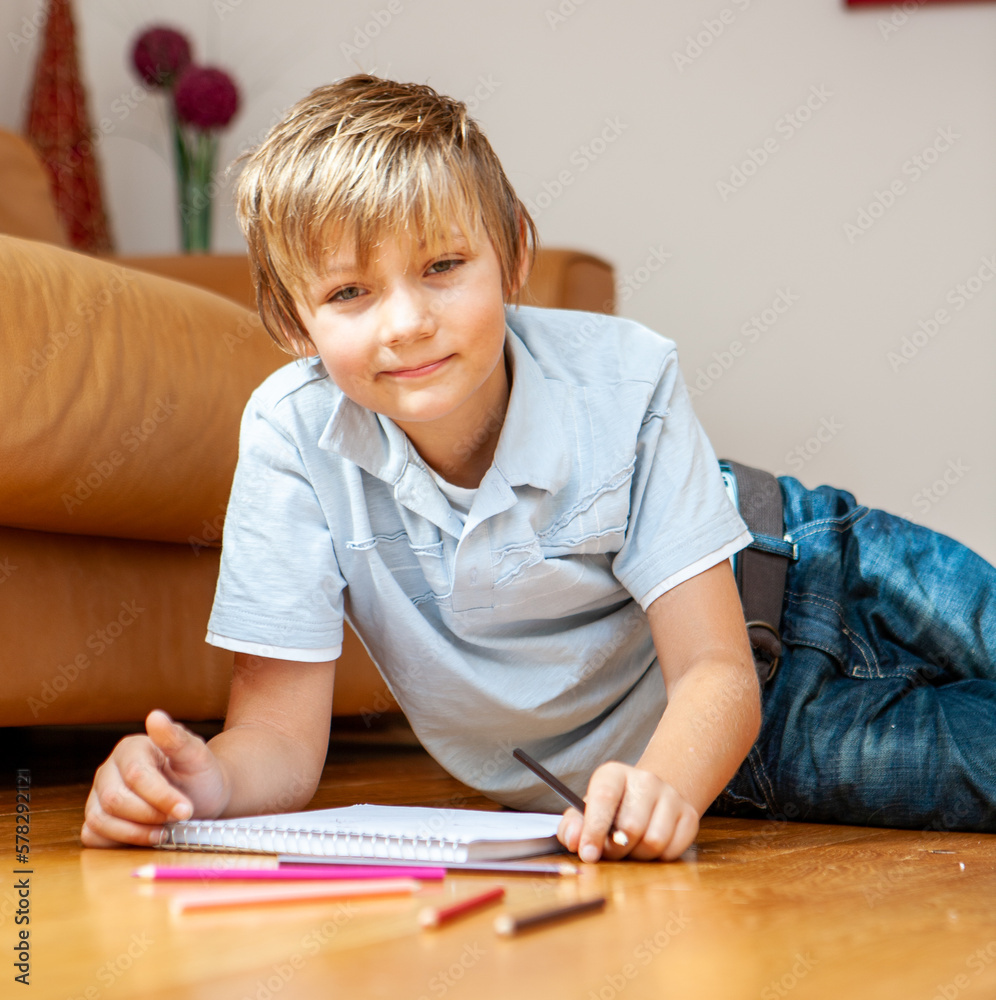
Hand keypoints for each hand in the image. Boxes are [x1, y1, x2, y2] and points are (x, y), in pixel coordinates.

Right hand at [81, 710, 228, 847]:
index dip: (161, 797)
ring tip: (164, 831)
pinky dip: (119, 841)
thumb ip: (176, 739)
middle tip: (177, 818)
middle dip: (150, 815)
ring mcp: (98, 795)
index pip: (136, 776)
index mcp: (130, 748)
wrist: (201, 796)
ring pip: (100, 820)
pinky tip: (146, 835)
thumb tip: (155, 716)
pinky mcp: (96, 818)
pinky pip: (93, 836)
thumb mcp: (197, 757)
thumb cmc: (199, 775)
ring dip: (135, 833)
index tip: (186, 810)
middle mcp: (109, 770)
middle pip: (114, 800)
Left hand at [556, 762, 698, 862]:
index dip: (594, 830)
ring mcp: (670, 796)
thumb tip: (574, 840)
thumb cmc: (611, 810)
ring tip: (630, 848)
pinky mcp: (689, 815)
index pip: (604, 799)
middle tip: (611, 851)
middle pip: (631, 827)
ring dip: (638, 856)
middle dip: (616, 849)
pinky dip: (658, 858)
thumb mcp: (585, 812)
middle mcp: (645, 780)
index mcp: (614, 774)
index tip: (588, 854)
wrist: (648, 798)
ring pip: (654, 841)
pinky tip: (649, 846)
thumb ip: (572, 826)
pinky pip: (673, 851)